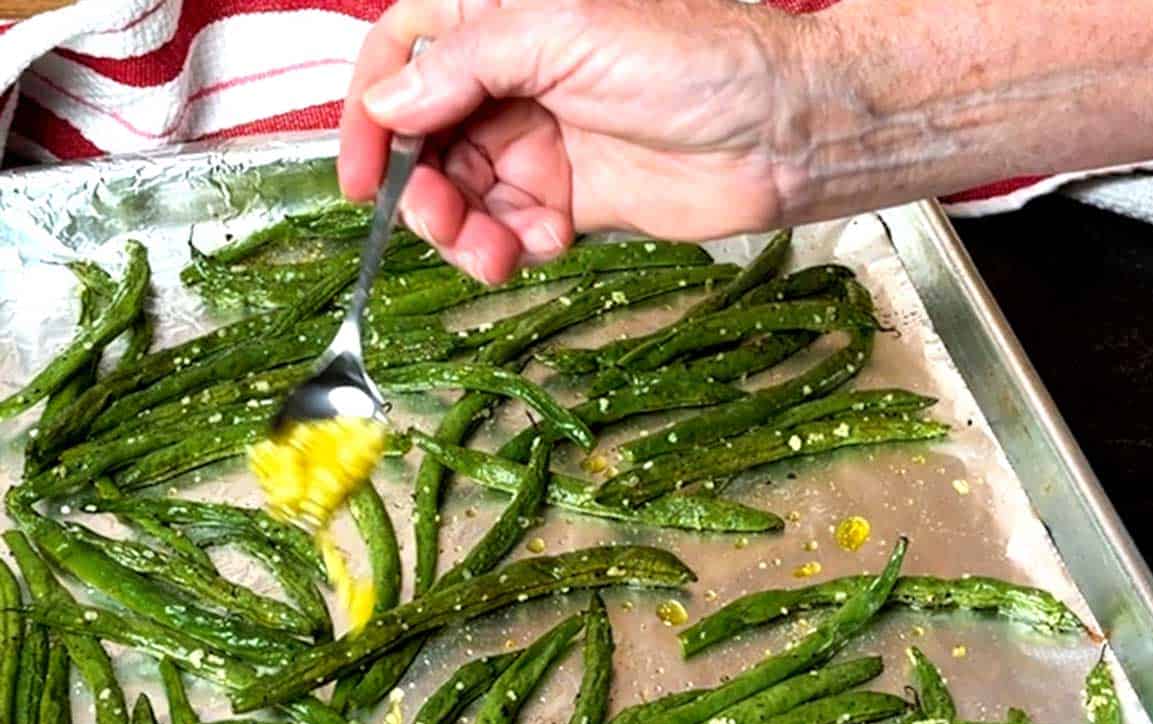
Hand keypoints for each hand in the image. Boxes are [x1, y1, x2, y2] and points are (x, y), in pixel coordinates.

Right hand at [338, 0, 821, 283]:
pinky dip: (509, 247)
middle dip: (419, 187)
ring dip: (462, 229)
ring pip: (462, 194)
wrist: (776, 131)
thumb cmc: (689, 57)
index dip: (370, 112)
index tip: (358, 173)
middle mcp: (513, 79)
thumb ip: (466, 64)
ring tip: (492, 252)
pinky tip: (540, 246)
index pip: (404, 55)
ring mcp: (539, 142)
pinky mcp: (569, 201)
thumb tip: (388, 104)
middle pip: (424, 139)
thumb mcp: (562, 34)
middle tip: (439, 220)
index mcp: (503, 18)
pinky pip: (509, 231)